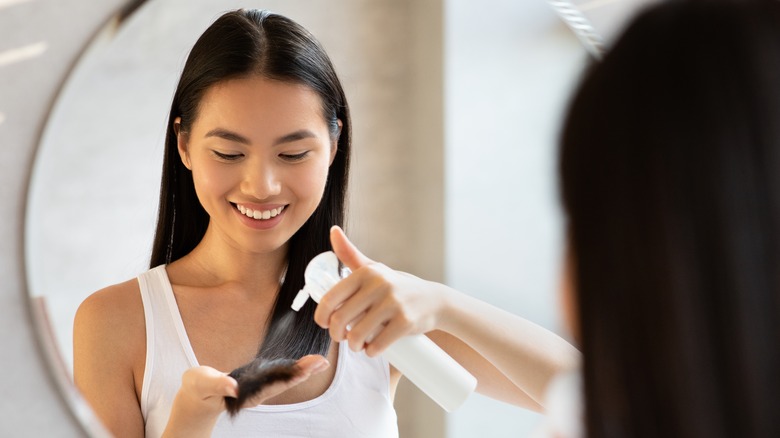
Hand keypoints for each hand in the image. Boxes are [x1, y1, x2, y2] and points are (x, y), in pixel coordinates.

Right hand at [163, 356, 327, 437]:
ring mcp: (258, 388)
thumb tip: (234, 387)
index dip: (291, 377)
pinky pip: (279, 375)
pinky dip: (293, 368)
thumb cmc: (199, 389)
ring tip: (320, 362)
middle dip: (303, 372)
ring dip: (302, 370)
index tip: (307, 369)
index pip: (273, 386)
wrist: (198, 396)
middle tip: (322, 361)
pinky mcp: (258, 381)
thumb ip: (218, 385)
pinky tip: (305, 364)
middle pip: (284, 383)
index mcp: (246, 394)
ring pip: (285, 379)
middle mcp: (256, 393)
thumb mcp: (203, 384)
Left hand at [314, 226, 444, 355]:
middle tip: (343, 338)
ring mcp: (393, 303)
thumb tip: (333, 231)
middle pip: (340, 320)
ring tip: (358, 345)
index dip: (322, 317)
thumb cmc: (395, 287)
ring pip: (357, 335)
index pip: (330, 299)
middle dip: (337, 335)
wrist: (433, 300)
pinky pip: (378, 344)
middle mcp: (378, 285)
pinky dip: (371, 351)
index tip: (326, 325)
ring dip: (354, 346)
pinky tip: (372, 349)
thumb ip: (350, 254)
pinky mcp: (406, 321)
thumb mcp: (374, 269)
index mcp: (365, 273)